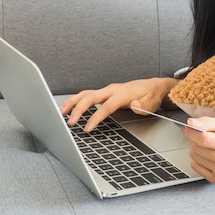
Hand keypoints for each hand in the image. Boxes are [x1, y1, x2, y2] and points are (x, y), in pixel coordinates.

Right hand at [60, 77, 177, 131]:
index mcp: (122, 93)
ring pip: (85, 94)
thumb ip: (144, 106)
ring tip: (62, 113)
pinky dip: (76, 100)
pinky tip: (68, 108)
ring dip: (73, 103)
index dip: (95, 118)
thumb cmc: (150, 95)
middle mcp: (112, 90)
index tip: (87, 128)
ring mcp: (107, 90)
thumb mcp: (152, 102)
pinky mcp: (104, 93)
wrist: (152, 86)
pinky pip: (87, 95)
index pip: (106, 106)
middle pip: (90, 97)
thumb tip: (135, 106)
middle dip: (78, 109)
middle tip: (69, 122)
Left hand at [182, 117, 214, 184]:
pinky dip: (198, 159)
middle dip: (194, 139)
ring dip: (196, 149)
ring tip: (209, 146)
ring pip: (194, 157)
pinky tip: (208, 156)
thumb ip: (207, 122)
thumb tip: (190, 123)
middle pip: (197, 149)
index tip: (187, 127)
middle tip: (204, 135)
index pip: (204, 139)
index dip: (191, 132)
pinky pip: (196, 167)